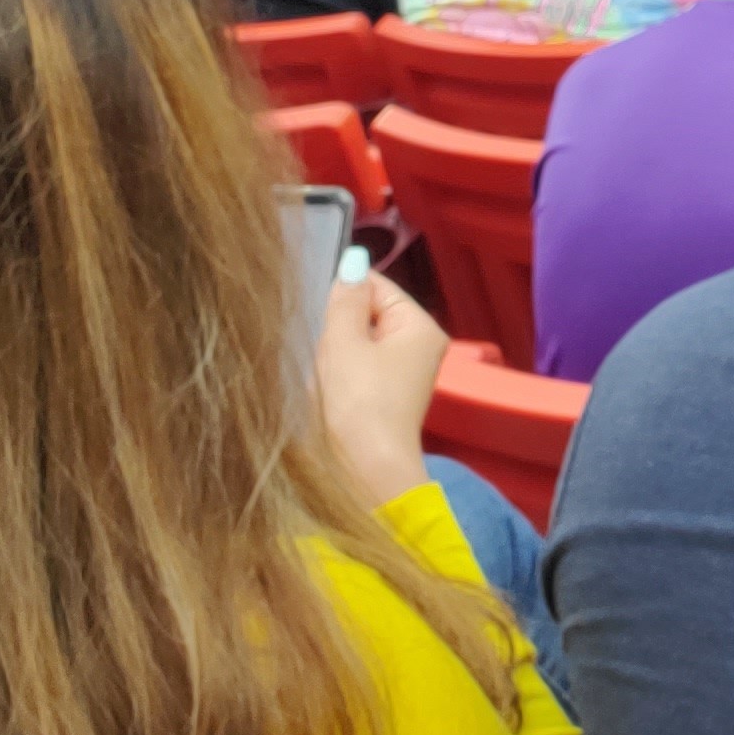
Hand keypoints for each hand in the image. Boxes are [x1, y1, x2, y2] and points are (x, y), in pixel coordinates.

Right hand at [315, 272, 446, 507]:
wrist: (363, 474)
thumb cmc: (357, 404)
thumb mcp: (344, 342)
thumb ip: (345, 300)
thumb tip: (354, 261)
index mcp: (421, 327)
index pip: (378, 287)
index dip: (343, 291)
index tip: (313, 308)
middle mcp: (419, 347)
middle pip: (368, 316)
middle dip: (336, 325)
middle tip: (314, 343)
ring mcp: (402, 376)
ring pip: (356, 344)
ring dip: (332, 351)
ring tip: (316, 367)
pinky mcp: (383, 400)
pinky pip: (355, 371)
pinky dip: (335, 374)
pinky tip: (321, 387)